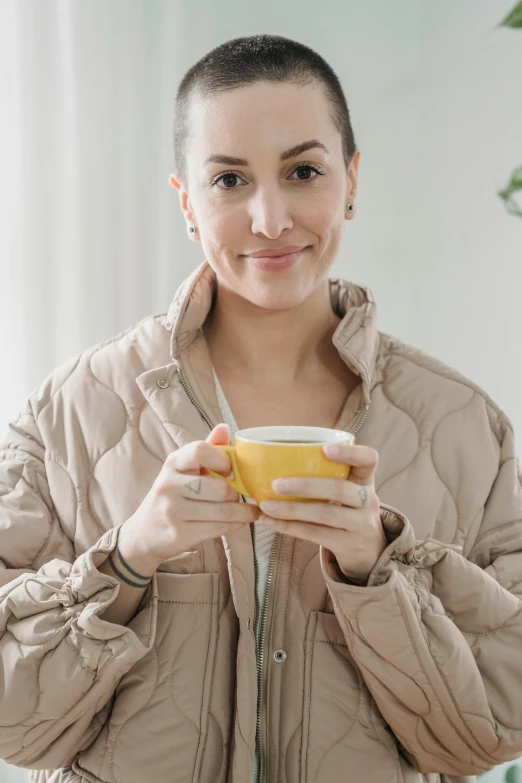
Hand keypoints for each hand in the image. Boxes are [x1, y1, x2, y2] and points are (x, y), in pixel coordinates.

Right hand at [118, 424, 260, 573]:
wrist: (144, 533)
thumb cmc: (172, 495)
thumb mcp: (183, 469)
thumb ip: (206, 449)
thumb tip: (224, 428)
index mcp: (173, 463)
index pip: (200, 451)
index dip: (222, 459)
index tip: (231, 470)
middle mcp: (169, 485)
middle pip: (219, 488)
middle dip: (236, 493)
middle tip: (241, 494)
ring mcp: (173, 511)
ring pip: (223, 510)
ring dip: (243, 512)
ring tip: (249, 511)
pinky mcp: (180, 533)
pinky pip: (219, 528)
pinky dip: (237, 525)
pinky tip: (240, 521)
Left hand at [257, 443, 386, 583]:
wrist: (368, 550)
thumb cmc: (348, 509)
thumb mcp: (349, 489)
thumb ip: (327, 474)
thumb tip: (274, 460)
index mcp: (365, 479)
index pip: (368, 459)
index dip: (350, 452)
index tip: (324, 449)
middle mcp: (367, 500)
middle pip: (340, 489)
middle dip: (306, 486)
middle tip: (276, 484)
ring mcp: (360, 525)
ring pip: (325, 514)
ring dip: (292, 510)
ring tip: (266, 505)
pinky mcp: (348, 545)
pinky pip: (315, 534)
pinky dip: (290, 527)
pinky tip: (270, 521)